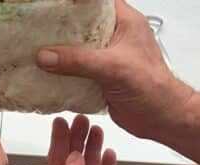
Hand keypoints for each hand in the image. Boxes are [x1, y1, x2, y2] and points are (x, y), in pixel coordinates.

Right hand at [36, 0, 192, 140]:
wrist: (161, 118)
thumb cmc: (153, 88)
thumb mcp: (113, 67)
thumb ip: (78, 61)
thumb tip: (47, 56)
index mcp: (125, 23)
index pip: (97, 4)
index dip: (76, 4)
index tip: (53, 7)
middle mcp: (115, 38)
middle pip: (82, 26)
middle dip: (61, 29)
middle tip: (40, 30)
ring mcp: (107, 58)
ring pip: (77, 49)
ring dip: (60, 53)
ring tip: (39, 50)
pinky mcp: (100, 78)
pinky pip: (77, 71)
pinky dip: (63, 73)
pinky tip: (49, 74)